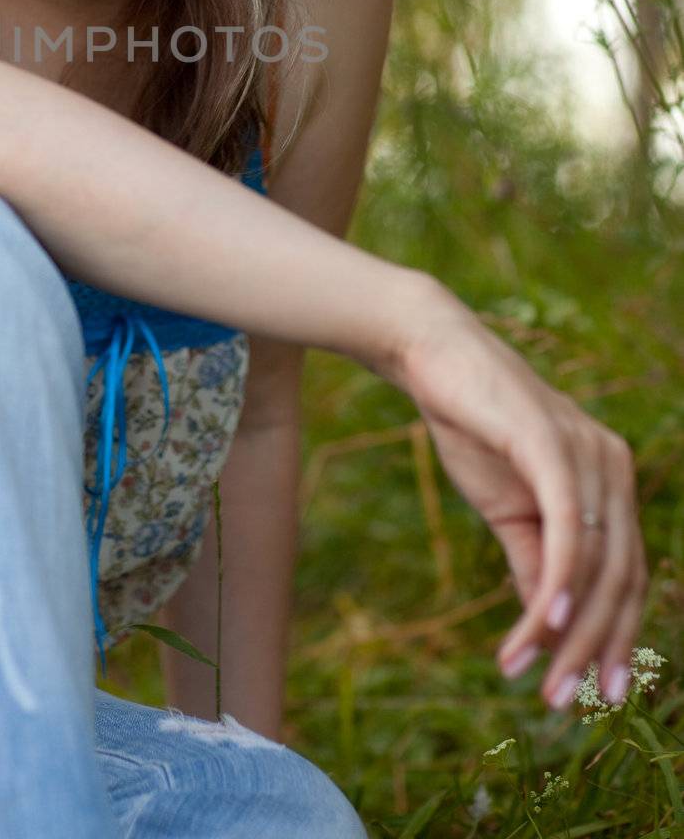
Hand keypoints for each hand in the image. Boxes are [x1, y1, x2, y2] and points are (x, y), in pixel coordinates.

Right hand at [386, 285, 648, 711]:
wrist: (430, 356)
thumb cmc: (472, 426)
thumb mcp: (509, 508)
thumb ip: (535, 562)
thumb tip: (550, 632)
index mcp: (610, 481)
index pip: (628, 576)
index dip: (616, 639)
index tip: (594, 694)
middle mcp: (613, 467)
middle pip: (622, 580)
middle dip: (595, 650)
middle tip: (560, 702)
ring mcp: (587, 453)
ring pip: (597, 564)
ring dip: (569, 632)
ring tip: (536, 679)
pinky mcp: (551, 443)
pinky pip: (568, 528)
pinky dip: (559, 583)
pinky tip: (541, 628)